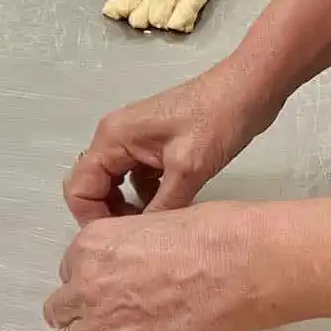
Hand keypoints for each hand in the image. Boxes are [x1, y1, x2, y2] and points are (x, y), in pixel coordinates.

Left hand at [43, 202, 287, 330]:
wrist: (249, 265)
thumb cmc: (220, 234)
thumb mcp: (162, 222)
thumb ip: (135, 248)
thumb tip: (144, 265)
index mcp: (93, 246)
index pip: (70, 271)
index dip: (93, 281)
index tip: (117, 286)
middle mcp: (86, 285)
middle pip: (60, 310)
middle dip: (85, 313)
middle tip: (120, 315)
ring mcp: (104, 327)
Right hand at [64, 60, 280, 224]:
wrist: (250, 89)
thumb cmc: (218, 121)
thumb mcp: (188, 169)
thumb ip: (160, 206)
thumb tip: (139, 240)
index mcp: (113, 138)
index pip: (79, 188)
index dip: (93, 219)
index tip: (119, 241)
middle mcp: (116, 137)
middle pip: (95, 186)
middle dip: (110, 214)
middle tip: (139, 238)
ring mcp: (137, 140)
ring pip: (119, 184)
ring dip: (132, 206)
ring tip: (158, 228)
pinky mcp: (158, 145)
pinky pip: (141, 178)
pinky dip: (150, 195)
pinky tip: (173, 208)